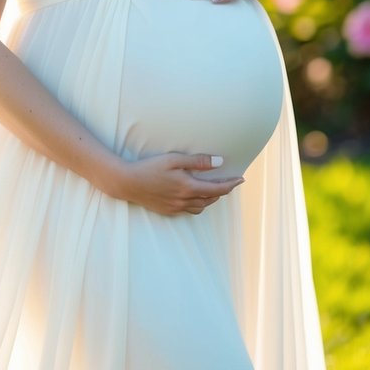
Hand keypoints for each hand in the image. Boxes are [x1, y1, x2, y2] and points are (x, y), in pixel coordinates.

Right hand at [115, 152, 243, 215]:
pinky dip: (198, 205)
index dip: (231, 185)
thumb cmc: (150, 167)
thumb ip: (198, 161)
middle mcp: (184, 200)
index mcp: (188, 187)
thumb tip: (219, 162)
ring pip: (201, 207)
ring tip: (214, 190)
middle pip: (211, 199)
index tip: (241, 179)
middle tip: (230, 182)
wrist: (128, 183)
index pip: (217, 189)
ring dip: (211, 199)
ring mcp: (176, 207)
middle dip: (223, 192)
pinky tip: (195, 197)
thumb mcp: (174, 159)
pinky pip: (189, 211)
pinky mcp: (168, 211)